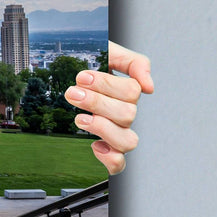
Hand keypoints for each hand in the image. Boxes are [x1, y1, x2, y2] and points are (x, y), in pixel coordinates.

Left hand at [66, 41, 152, 175]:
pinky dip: (110, 159)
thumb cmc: (90, 63)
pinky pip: (119, 164)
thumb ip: (134, 62)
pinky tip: (94, 145)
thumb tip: (149, 87)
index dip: (106, 85)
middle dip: (96, 103)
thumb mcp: (109, 51)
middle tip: (72, 93)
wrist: (67, 71)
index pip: (131, 92)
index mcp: (127, 91)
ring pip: (128, 141)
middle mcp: (125, 113)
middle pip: (127, 115)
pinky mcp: (107, 149)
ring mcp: (117, 132)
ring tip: (79, 118)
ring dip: (102, 129)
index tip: (81, 77)